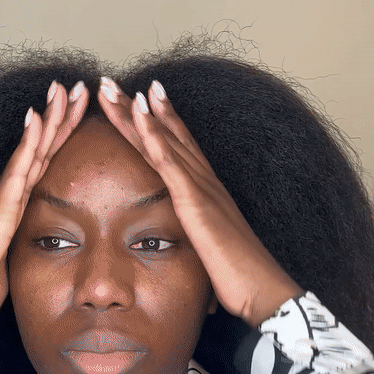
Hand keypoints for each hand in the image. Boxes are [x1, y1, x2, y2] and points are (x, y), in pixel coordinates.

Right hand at [0, 80, 89, 363]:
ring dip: (47, 120)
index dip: (59, 138)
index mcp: (11, 211)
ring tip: (62, 89)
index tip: (78, 112)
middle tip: (77, 85)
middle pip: (37, 151)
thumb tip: (39, 248)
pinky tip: (36, 121)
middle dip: (58, 118)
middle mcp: (4, 200)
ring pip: (28, 154)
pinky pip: (15, 177)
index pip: (41, 166)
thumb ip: (21, 248)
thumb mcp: (8, 267)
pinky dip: (26, 148)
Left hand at [97, 77, 303, 327]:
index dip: (158, 121)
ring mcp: (201, 189)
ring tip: (112, 86)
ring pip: (162, 140)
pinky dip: (153, 136)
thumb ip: (198, 238)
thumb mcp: (211, 251)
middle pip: (166, 134)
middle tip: (111, 82)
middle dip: (137, 107)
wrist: (263, 292)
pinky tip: (139, 114)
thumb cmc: (240, 277)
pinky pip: (170, 163)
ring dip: (137, 111)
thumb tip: (190, 242)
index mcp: (206, 192)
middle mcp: (205, 181)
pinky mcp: (196, 203)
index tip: (139, 97)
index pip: (177, 148)